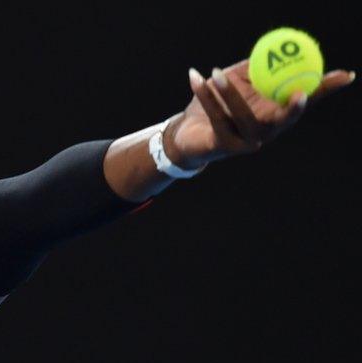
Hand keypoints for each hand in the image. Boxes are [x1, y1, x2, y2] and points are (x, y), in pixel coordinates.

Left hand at [164, 59, 353, 167]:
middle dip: (295, 106)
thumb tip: (275, 48)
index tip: (344, 76)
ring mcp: (247, 142)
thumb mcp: (236, 82)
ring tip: (215, 72)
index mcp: (274, 113)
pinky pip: (217, 117)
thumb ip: (255, 68)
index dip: (324, 89)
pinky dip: (205, 95)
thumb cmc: (214, 104)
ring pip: (243, 115)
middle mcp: (266, 131)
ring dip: (228, 92)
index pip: (304, 101)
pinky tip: (195, 77)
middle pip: (286, 119)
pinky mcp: (225, 147)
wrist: (185, 132)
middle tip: (301, 93)